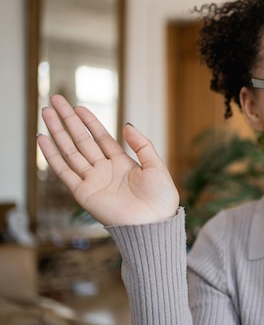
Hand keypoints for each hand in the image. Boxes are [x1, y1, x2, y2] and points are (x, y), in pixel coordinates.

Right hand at [37, 95, 179, 225]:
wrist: (154, 224)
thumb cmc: (160, 198)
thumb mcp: (156, 165)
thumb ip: (141, 145)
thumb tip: (126, 124)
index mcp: (122, 164)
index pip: (101, 138)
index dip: (89, 122)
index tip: (78, 106)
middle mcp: (105, 170)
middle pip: (82, 140)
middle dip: (68, 121)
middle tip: (55, 101)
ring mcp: (93, 181)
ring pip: (70, 151)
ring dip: (57, 132)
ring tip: (46, 113)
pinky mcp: (84, 193)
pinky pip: (64, 171)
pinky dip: (52, 156)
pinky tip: (43, 139)